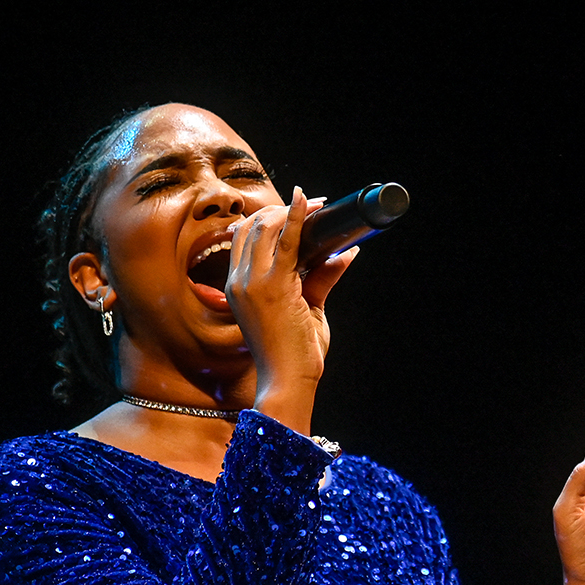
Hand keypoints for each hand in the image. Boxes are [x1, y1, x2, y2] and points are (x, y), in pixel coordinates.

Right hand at [224, 188, 357, 432]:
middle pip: (251, 226)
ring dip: (291, 211)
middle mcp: (238, 281)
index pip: (244, 238)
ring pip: (265, 227)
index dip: (269, 218)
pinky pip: (285, 241)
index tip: (297, 209)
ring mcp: (251, 283)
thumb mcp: (308, 310)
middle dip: (281, 209)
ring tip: (316, 205)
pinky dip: (297, 217)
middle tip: (313, 204)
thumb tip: (346, 253)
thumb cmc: (295, 354)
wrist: (288, 381)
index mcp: (237, 287)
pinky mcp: (272, 286)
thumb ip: (321, 278)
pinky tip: (308, 202)